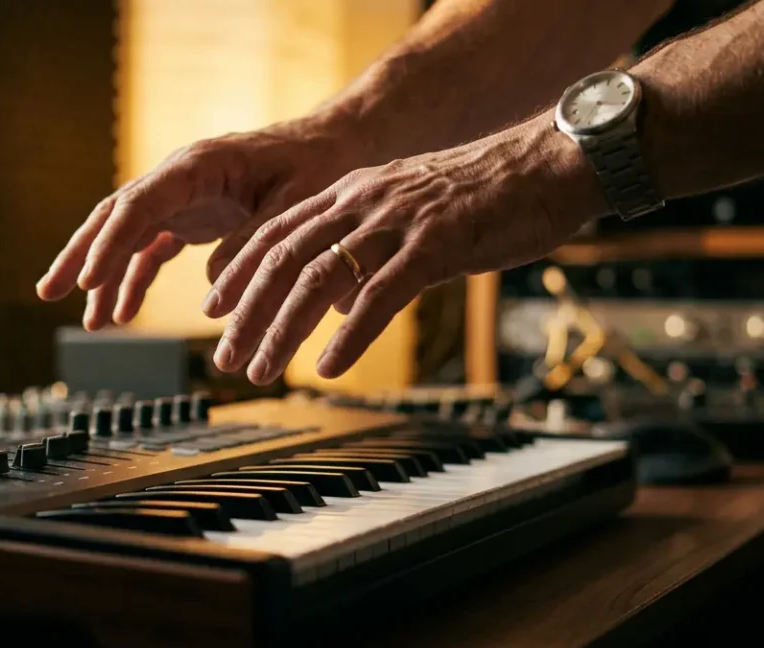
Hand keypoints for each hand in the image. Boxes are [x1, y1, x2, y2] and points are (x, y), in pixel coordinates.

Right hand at [35, 115, 375, 330]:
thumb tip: (213, 289)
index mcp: (197, 165)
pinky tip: (120, 314)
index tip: (89, 278)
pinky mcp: (187, 218)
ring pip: (124, 237)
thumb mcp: (292, 202)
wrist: (328, 148)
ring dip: (101, 278)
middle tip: (49, 292)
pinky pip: (149, 252)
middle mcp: (177, 179)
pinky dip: (132, 282)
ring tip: (86, 322)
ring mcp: (178, 200)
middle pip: (113, 217)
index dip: (110, 242)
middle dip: (80, 256)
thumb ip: (251, 241)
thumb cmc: (312, 166)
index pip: (138, 203)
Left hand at [201, 113, 606, 384]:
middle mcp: (364, 200)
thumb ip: (370, 239)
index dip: (240, 271)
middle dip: (247, 313)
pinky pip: (378, 296)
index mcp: (355, 189)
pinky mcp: (436, 246)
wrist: (550, 162)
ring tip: (262, 370)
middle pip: (284, 259)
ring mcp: (398, 222)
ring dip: (282, 332)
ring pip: (318, 280)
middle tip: (225, 357)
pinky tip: (328, 366)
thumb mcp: (411, 207)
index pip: (276, 231)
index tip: (214, 308)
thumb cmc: (487, 191)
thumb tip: (340, 290)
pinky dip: (347, 336)